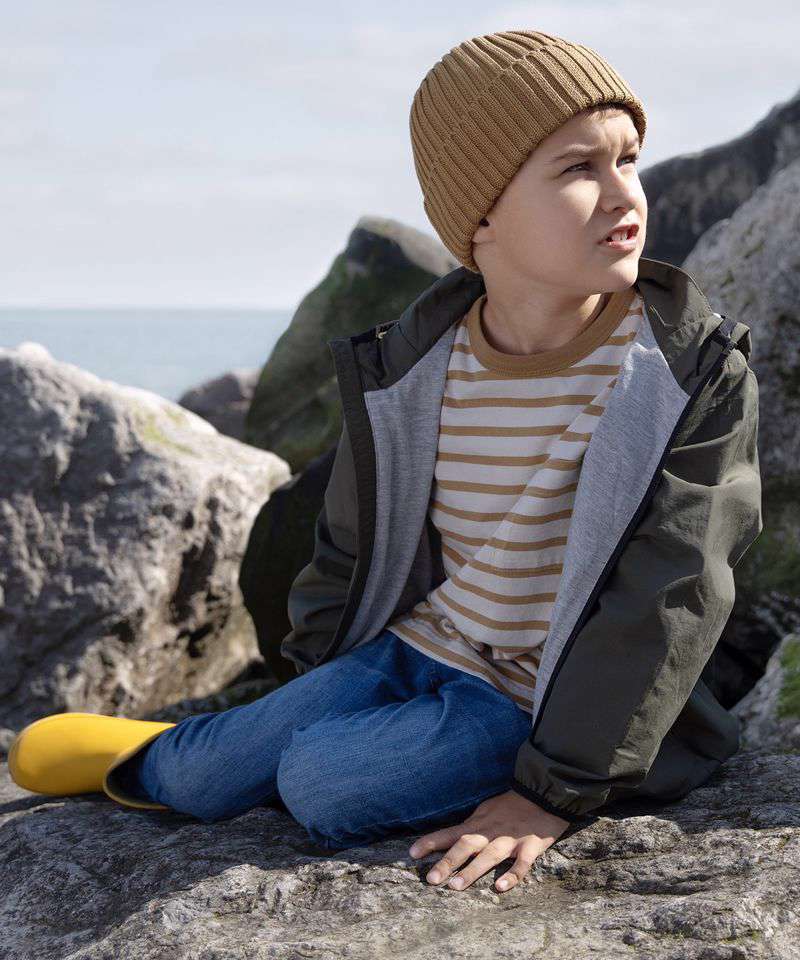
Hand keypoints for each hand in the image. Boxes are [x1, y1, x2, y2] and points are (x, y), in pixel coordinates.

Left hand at [408, 789, 569, 892]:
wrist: (545, 794)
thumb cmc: (512, 805)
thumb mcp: (486, 811)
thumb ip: (471, 826)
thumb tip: (451, 838)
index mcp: (479, 823)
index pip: (450, 832)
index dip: (431, 842)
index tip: (412, 854)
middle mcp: (491, 832)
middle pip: (466, 845)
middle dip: (448, 862)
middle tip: (431, 879)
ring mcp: (511, 839)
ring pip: (489, 856)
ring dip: (472, 871)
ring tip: (455, 886)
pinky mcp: (531, 847)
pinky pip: (521, 864)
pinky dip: (511, 875)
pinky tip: (500, 887)